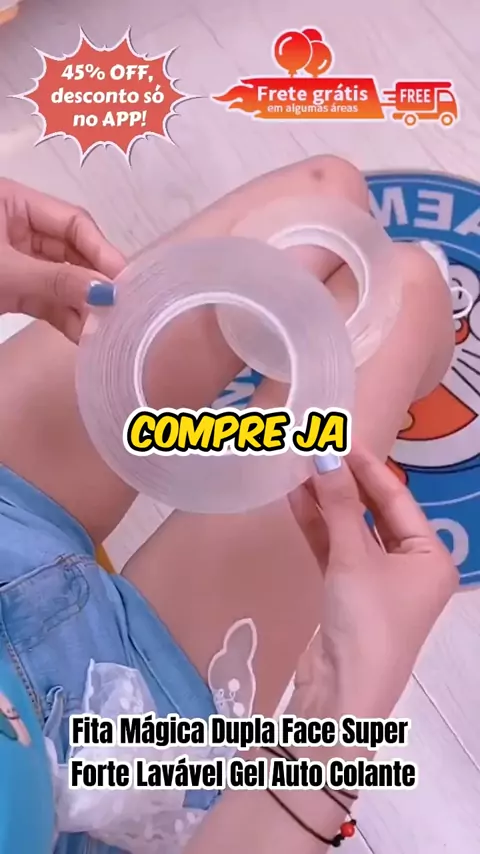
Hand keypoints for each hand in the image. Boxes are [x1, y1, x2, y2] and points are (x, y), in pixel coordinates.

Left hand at [0, 178, 124, 340]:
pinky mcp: (9, 290)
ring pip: (61, 281)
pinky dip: (64, 318)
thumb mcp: (3, 270)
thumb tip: (105, 292)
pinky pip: (46, 301)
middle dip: (94, 282)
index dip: (102, 250)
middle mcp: (19, 228)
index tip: (125, 281)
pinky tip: (83, 336)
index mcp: (13, 202)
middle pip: (71, 252)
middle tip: (121, 310)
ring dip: (82, 306)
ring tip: (105, 331)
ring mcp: (15, 261)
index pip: (73, 222)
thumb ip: (54, 280)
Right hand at [288, 443, 457, 720]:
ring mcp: (378, 582)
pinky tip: (294, 500)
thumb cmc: (365, 622)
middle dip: (343, 484)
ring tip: (297, 468)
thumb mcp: (353, 558)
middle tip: (314, 448)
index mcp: (431, 558)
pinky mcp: (348, 595)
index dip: (367, 466)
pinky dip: (317, 528)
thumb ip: (339, 504)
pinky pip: (335, 551)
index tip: (340, 436)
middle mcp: (410, 568)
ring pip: (351, 532)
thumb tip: (324, 454)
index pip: (398, 499)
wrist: (341, 698)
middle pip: (374, 514)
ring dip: (325, 504)